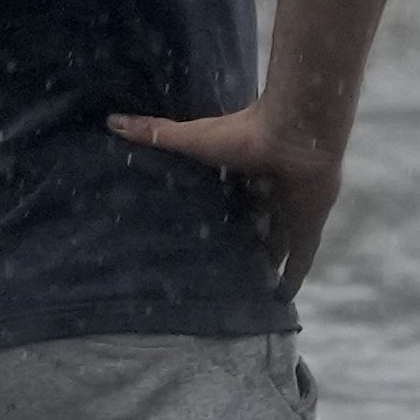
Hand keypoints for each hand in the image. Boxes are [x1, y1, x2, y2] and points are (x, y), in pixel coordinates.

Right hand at [108, 98, 346, 294]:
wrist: (296, 133)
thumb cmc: (245, 133)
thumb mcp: (192, 138)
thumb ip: (156, 132)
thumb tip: (111, 120)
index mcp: (243, 173)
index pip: (228, 199)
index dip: (217, 214)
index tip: (198, 233)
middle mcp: (268, 194)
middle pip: (253, 224)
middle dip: (241, 242)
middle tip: (220, 268)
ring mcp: (290, 212)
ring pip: (278, 244)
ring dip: (266, 262)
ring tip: (246, 287)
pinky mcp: (307, 228)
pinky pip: (301, 260)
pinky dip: (293, 278)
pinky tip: (280, 299)